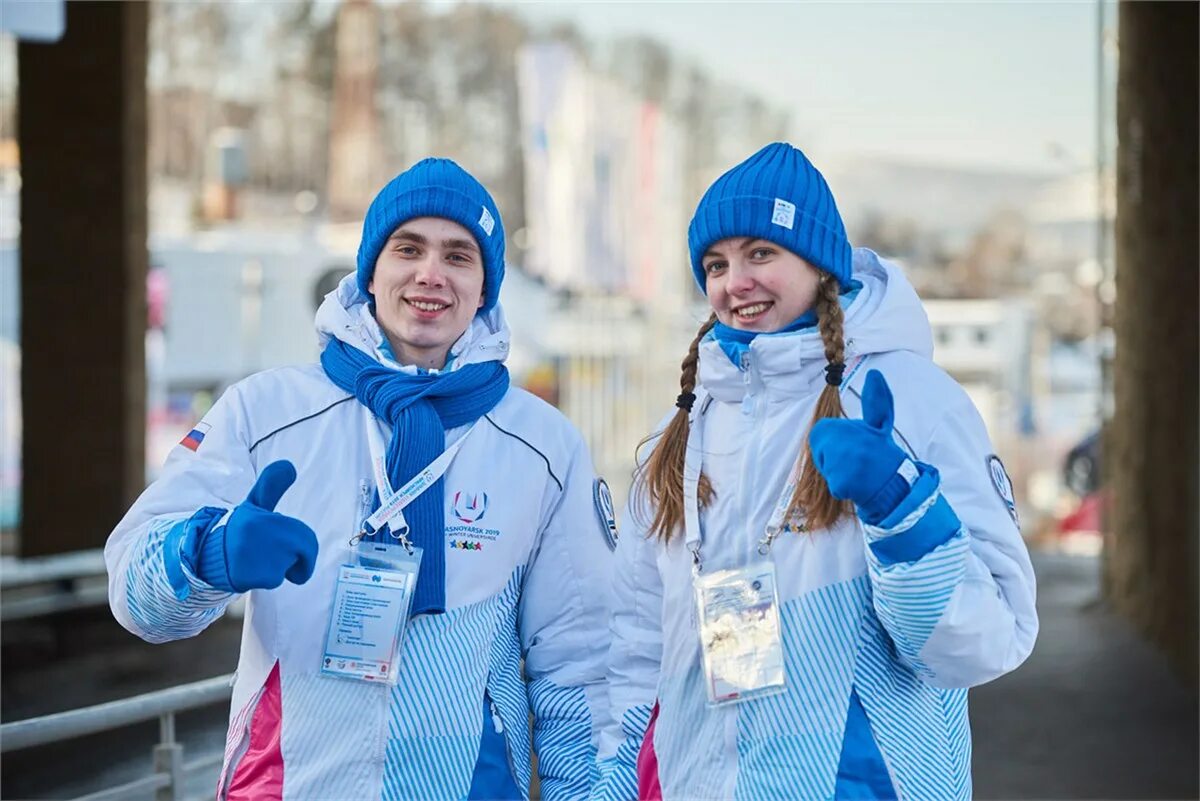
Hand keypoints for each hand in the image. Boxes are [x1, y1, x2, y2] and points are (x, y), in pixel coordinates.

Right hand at [191, 460, 318, 591]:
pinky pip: (275, 580)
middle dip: (300, 557)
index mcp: (262, 518)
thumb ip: (272, 487)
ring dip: (281, 566)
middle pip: (303, 552)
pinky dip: (268, 578)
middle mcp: (259, 536)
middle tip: (281, 554)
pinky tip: (252, 569)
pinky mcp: (249, 576)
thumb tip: (289, 465)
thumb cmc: (240, 529)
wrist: (207, 554)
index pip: (305, 537)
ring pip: (288, 567)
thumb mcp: (254, 505)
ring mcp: (254, 557)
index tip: (295, 545)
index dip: (306, 544)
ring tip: (259, 557)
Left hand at [809, 370, 910, 521]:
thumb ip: (875, 399)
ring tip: (857, 471)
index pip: (822, 430)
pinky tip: (857, 484)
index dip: (833, 438)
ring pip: (824, 465)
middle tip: (855, 459)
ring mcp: (846, 463)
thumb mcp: (880, 422)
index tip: (853, 443)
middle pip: (820, 447)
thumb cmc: (883, 452)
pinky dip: (841, 486)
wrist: (897, 484)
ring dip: (836, 470)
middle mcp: (851, 441)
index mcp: (857, 425)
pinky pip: (831, 483)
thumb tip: (875, 373)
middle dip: (832, 454)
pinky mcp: (841, 483)